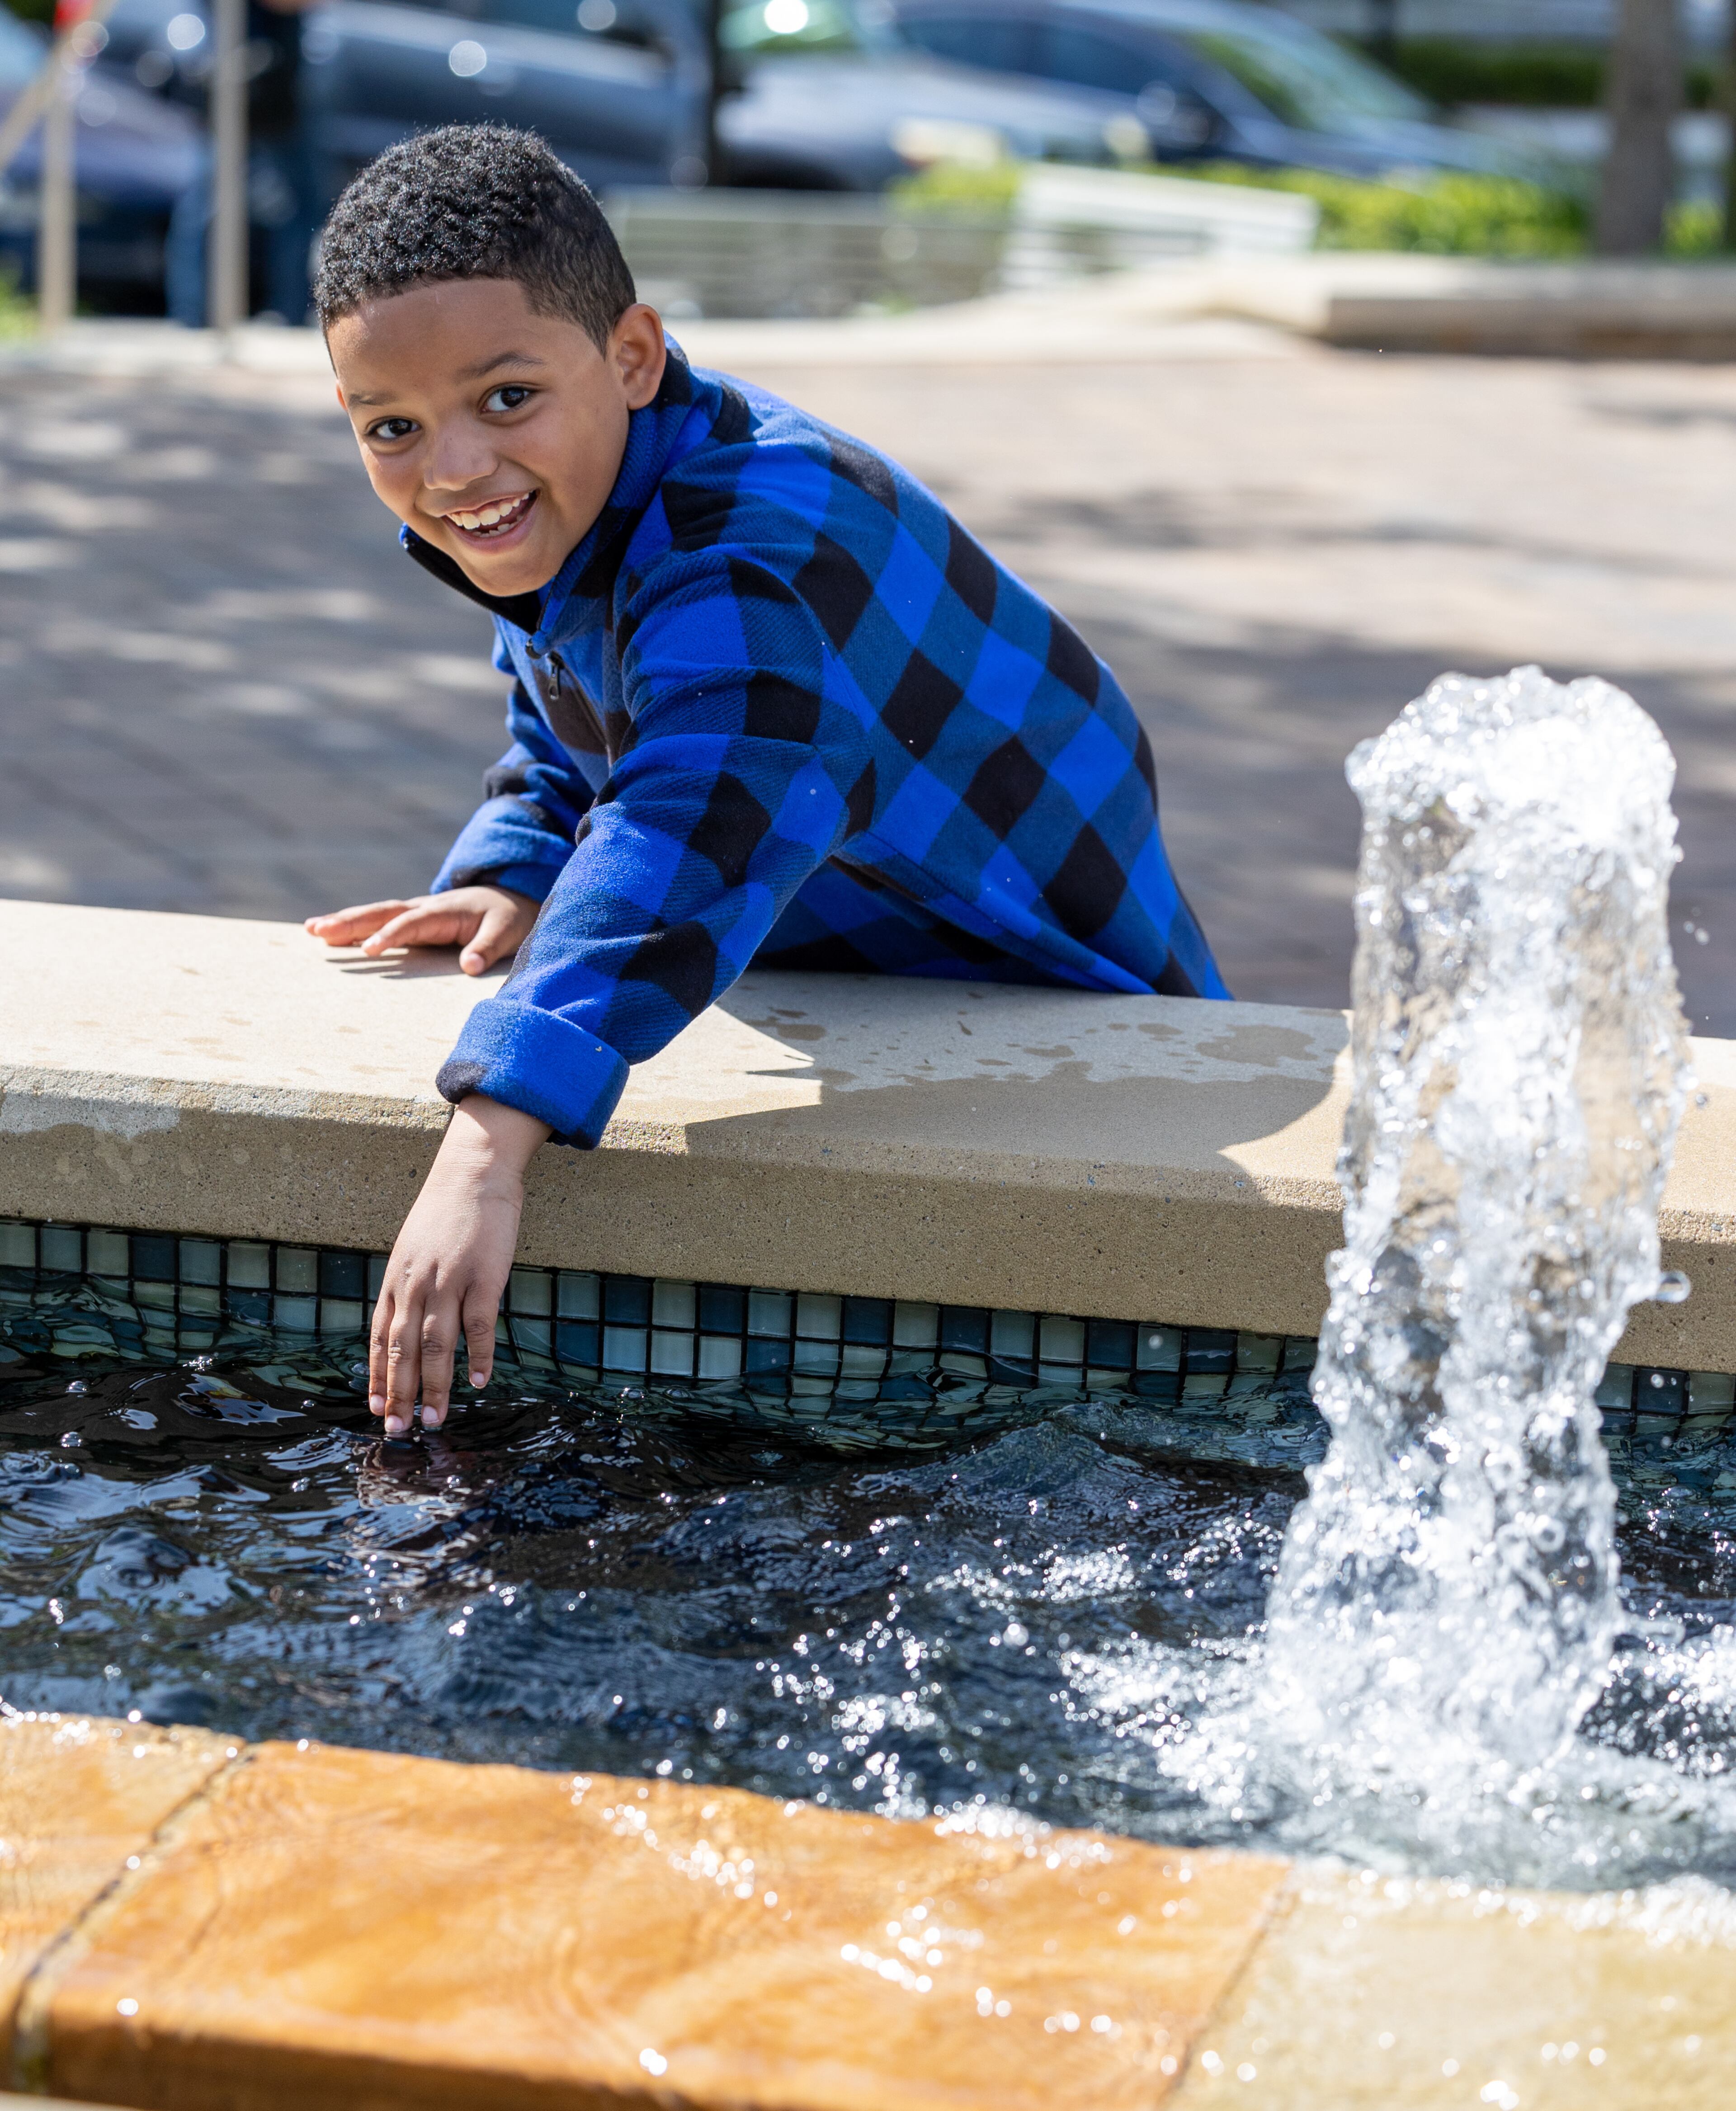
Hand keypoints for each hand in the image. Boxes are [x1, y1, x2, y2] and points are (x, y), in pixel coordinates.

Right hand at [305, 885, 537, 975]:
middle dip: (351, 922)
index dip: (390, 935)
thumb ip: (487, 948)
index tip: (369, 951)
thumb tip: (470, 967)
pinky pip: (378, 922)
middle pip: (382, 913)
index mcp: (444, 911)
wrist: (510, 900)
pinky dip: (353, 926)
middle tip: (319, 931)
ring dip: (344, 921)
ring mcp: (414, 913)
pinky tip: (326, 934)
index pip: (412, 923)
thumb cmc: (508, 919)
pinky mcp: (411, 921)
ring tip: (312, 930)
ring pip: (375, 914)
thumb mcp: (506, 933)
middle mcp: (423, 908)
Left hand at [369, 1096, 550, 1432]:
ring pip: (436, 1345)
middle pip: (402, 1350)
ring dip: (434, 1387)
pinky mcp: (483, 1276)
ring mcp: (448, 1281)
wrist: (473, 1171)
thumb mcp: (412, 1248)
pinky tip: (477, 1382)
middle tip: (399, 1430)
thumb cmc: (446, 1211)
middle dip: (399, 1394)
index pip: (379, 1338)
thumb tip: (406, 1323)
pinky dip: (478, 1356)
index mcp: (396, 1280)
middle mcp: (415, 1284)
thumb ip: (408, 1286)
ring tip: (435, 1420)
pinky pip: (479, 1324)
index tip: (377, 1409)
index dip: (377, 1377)